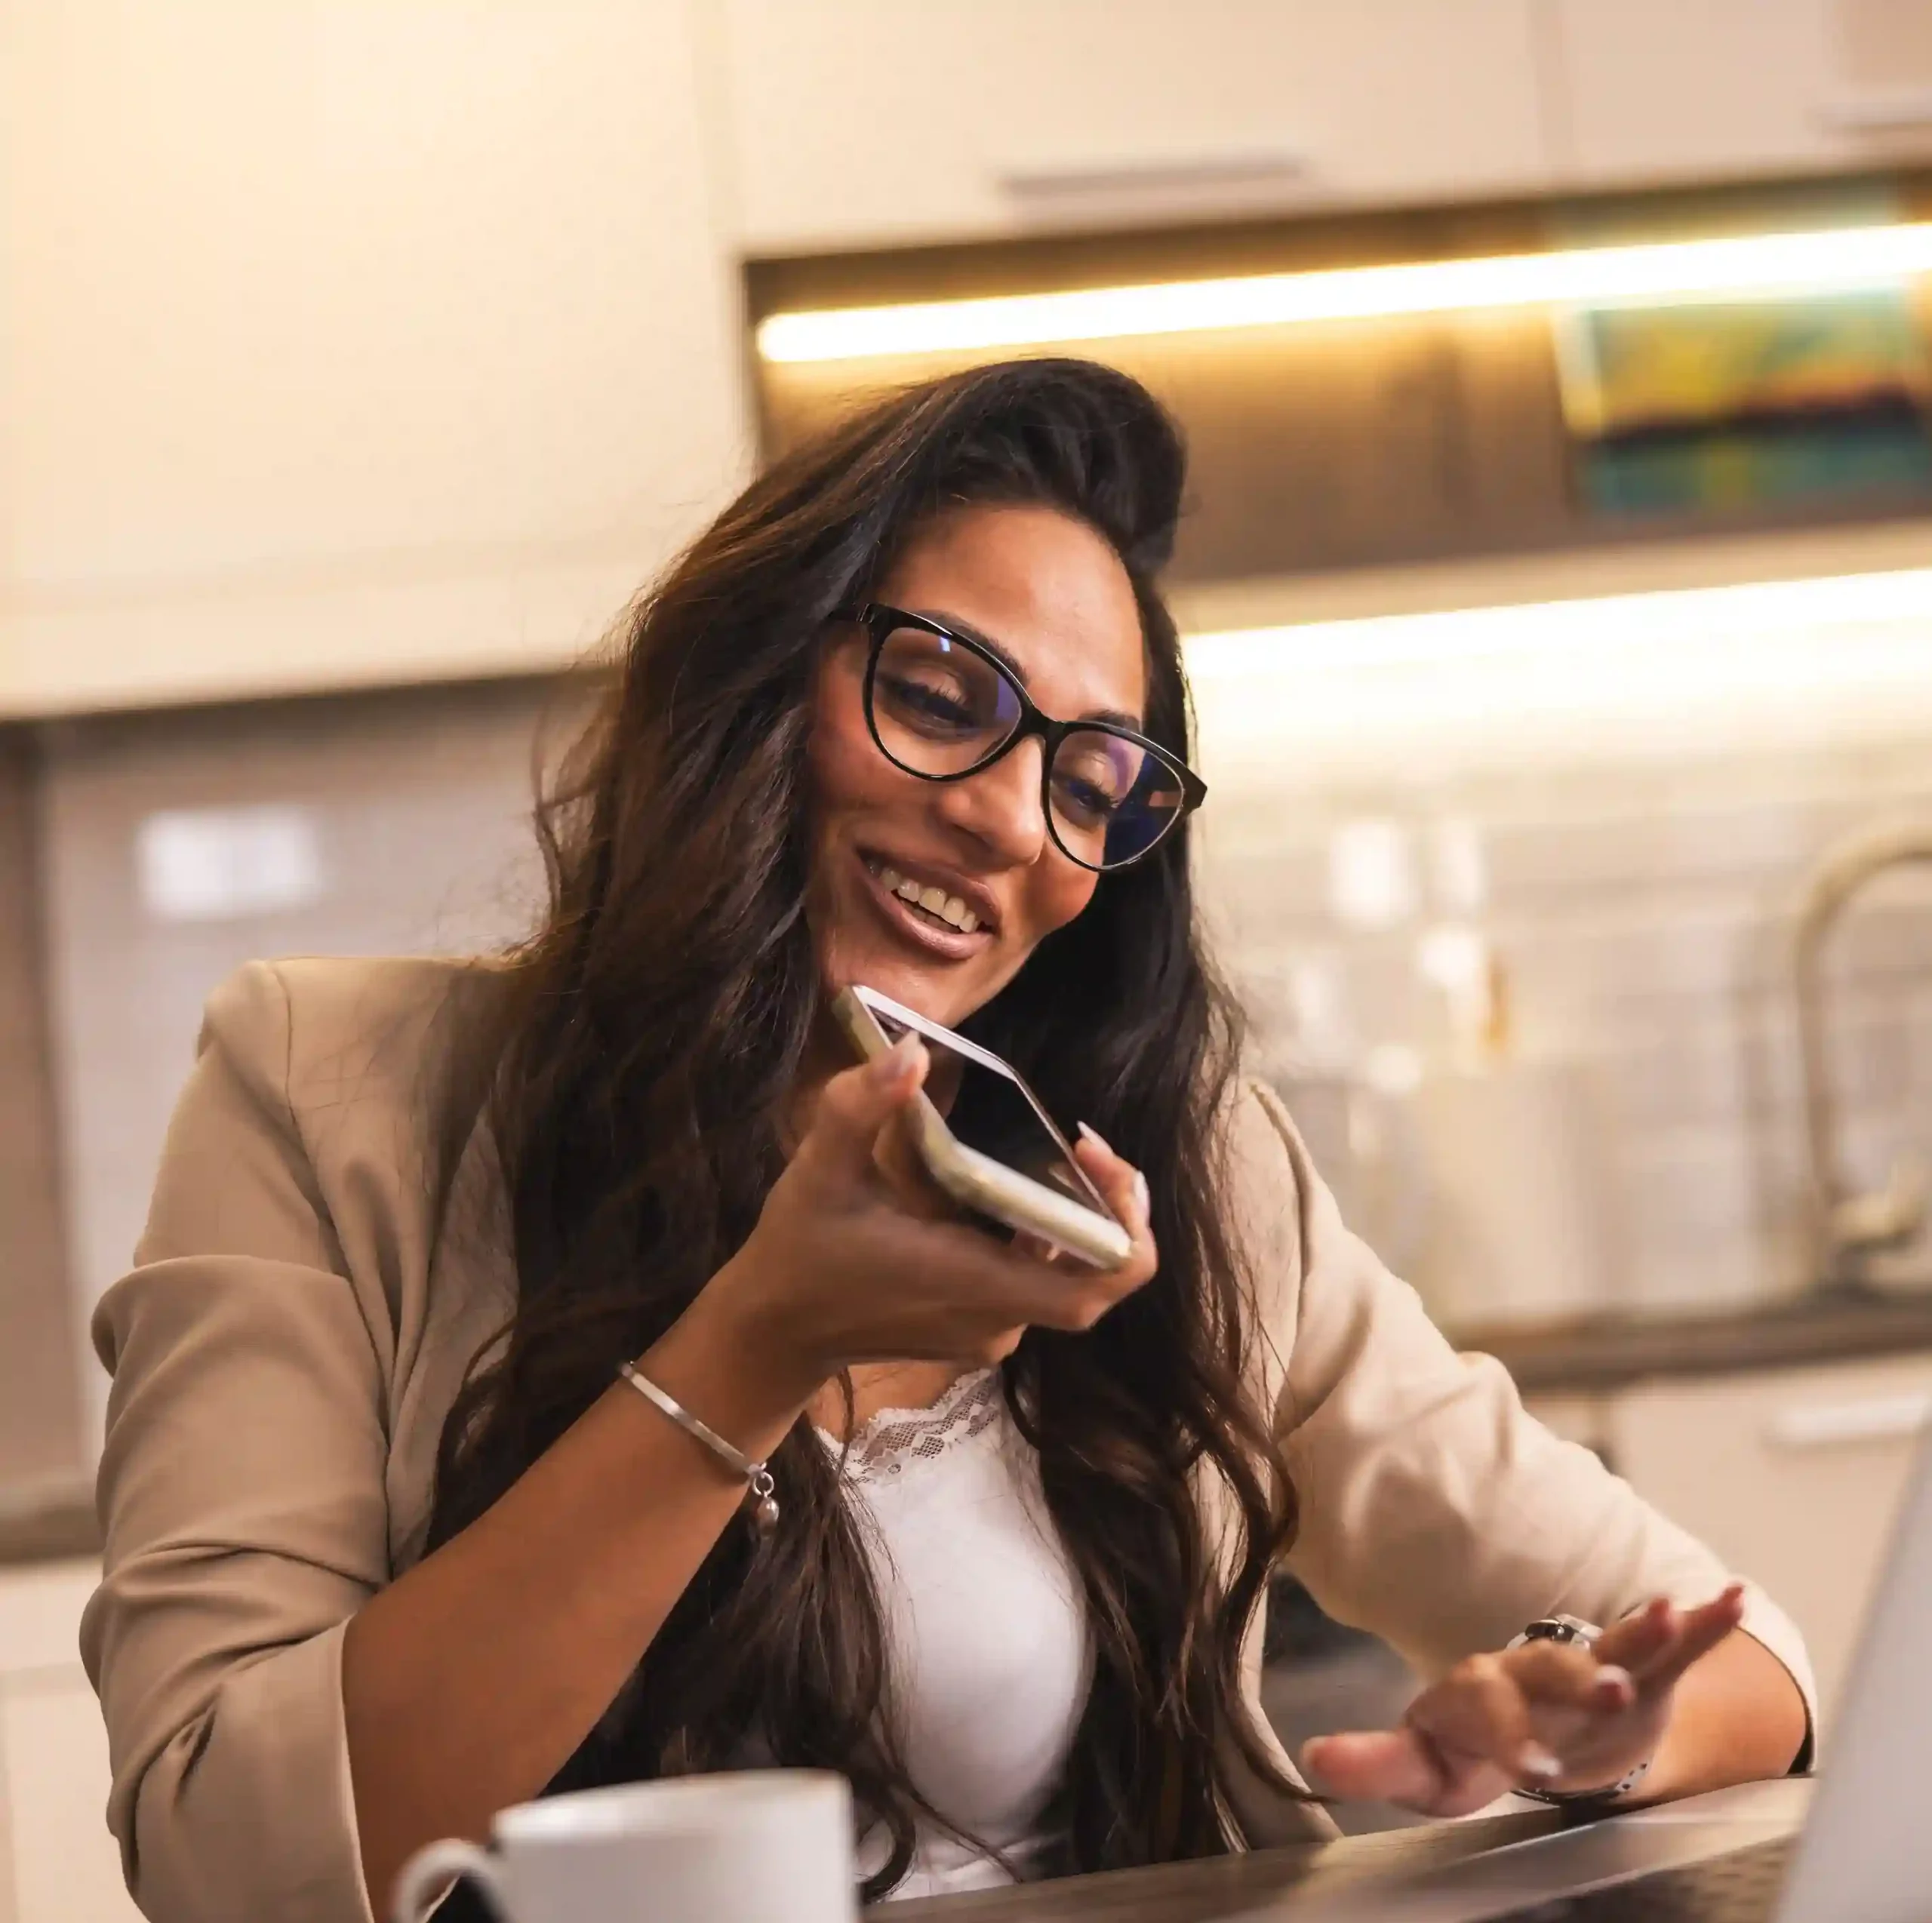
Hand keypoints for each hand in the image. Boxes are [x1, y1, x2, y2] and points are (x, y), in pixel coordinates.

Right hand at [701, 1036, 1157, 1398]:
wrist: (775, 1331)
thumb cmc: (800, 1249)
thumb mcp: (820, 1168)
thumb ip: (861, 1105)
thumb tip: (912, 1050)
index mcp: (973, 1283)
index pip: (1098, 1284)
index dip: (1125, 1223)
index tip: (1095, 1157)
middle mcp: (997, 1319)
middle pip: (1098, 1277)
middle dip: (1108, 1208)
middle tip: (1083, 1145)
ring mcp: (991, 1331)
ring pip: (1070, 1278)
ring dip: (1077, 1219)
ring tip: (1057, 1155)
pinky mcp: (981, 1331)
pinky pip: (1039, 1285)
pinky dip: (1046, 1238)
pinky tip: (1013, 1190)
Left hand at [1300, 1584, 1747, 1815]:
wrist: (1534, 1721)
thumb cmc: (1477, 1746)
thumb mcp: (1427, 1767)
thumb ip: (1377, 1763)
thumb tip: (1313, 1760)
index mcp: (1478, 1696)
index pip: (1484, 1707)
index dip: (1505, 1734)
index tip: (1532, 1766)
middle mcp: (1533, 1671)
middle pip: (1553, 1670)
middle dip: (1580, 1682)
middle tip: (1611, 1690)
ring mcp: (1588, 1666)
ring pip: (1615, 1643)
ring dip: (1642, 1632)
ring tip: (1669, 1616)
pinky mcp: (1636, 1668)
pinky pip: (1671, 1642)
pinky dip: (1701, 1620)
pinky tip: (1728, 1595)